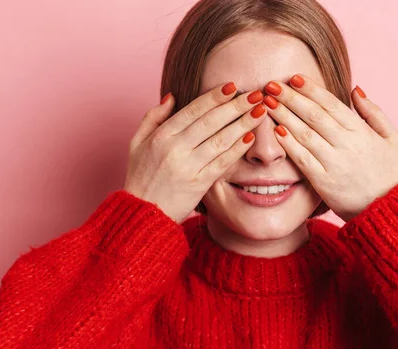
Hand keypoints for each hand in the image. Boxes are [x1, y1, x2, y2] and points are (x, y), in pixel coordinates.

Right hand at [124, 83, 266, 223]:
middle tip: (255, 94)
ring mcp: (188, 167)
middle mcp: (175, 149)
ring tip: (260, 111)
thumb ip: (152, 117)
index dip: (214, 96)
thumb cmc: (139, 177)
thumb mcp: (137, 143)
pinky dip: (237, 149)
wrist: (142, 213)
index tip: (232, 86)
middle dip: (236, 106)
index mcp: (161, 136)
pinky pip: (222, 163)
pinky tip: (250, 138)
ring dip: (243, 124)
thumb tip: (172, 96)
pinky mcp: (199, 184)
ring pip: (220, 140)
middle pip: (211, 121)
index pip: (193, 110)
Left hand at [262, 75, 397, 221]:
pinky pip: (303, 159)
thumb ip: (373, 112)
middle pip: (314, 115)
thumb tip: (355, 89)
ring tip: (267, 103)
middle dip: (291, 98)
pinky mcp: (323, 181)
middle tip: (271, 84)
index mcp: (361, 131)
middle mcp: (347, 144)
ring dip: (284, 116)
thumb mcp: (391, 137)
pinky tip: (276, 131)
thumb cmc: (385, 170)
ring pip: (305, 134)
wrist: (384, 208)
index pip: (332, 104)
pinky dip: (289, 144)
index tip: (294, 77)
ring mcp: (334, 163)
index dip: (311, 89)